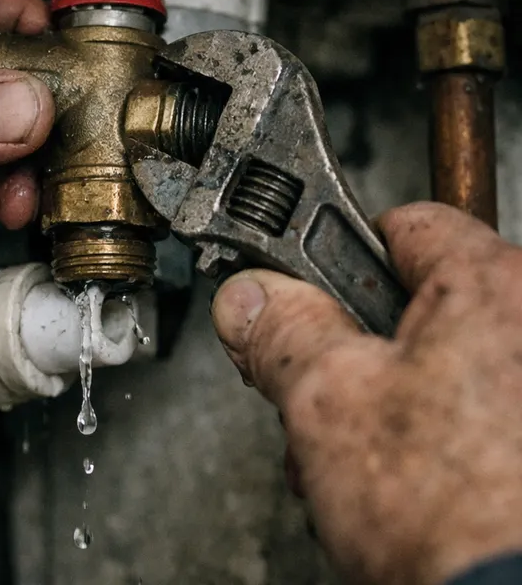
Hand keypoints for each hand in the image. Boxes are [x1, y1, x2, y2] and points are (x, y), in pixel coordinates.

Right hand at [212, 202, 521, 584]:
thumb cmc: (454, 513)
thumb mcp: (327, 398)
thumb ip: (281, 331)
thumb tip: (249, 299)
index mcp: (490, 284)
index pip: (400, 225)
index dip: (337, 257)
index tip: (304, 285)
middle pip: (413, 304)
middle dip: (349, 350)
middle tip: (316, 386)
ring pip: (437, 363)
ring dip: (380, 400)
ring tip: (349, 452)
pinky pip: (471, 406)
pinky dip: (427, 430)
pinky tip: (397, 476)